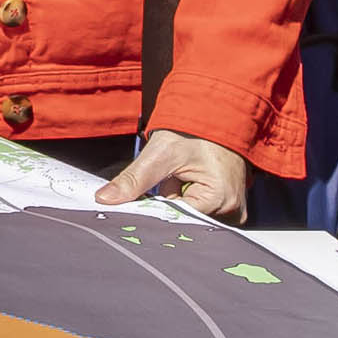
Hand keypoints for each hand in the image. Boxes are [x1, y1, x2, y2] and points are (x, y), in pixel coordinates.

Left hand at [99, 128, 250, 220]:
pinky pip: (197, 212)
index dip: (152, 213)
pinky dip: (185, 200)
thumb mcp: (163, 151)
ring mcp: (232, 212)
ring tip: (180, 178)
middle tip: (164, 181)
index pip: (176, 221)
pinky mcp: (228, 207)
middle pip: (183, 223)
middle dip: (166, 206)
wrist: (219, 114)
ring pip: (188, 218)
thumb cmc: (197, 129)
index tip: (136, 204)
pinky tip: (185, 182)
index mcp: (220, 200)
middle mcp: (231, 212)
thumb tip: (105, 199)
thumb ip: (134, 179)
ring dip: (176, 202)